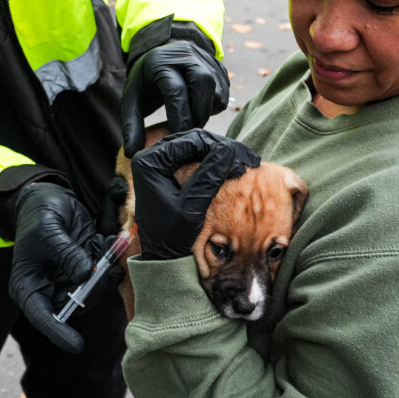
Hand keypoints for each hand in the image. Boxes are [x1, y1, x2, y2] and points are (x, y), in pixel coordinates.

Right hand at [9, 183, 122, 353]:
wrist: (46, 196)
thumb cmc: (37, 215)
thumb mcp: (48, 232)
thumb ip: (67, 254)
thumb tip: (86, 274)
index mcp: (30, 286)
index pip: (42, 317)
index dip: (59, 332)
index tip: (77, 345)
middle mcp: (51, 287)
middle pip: (76, 304)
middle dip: (96, 290)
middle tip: (110, 271)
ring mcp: (71, 277)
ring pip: (95, 290)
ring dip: (108, 273)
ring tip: (111, 248)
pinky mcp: (87, 265)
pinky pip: (104, 271)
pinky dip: (112, 259)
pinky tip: (112, 241)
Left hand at [120, 40, 228, 157]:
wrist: (160, 55)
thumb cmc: (145, 83)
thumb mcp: (132, 100)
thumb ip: (131, 126)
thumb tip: (131, 153)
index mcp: (161, 62)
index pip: (176, 91)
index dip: (179, 118)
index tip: (177, 138)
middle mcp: (186, 55)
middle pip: (203, 83)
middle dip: (198, 114)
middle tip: (189, 133)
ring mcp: (204, 58)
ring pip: (216, 89)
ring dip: (207, 111)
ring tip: (191, 121)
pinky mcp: (218, 65)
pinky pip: (223, 90)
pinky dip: (214, 105)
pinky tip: (199, 109)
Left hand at [130, 130, 260, 259]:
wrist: (163, 257)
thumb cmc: (172, 237)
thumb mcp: (192, 206)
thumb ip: (208, 176)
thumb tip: (228, 148)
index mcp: (149, 162)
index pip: (191, 141)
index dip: (221, 147)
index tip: (245, 160)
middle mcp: (151, 158)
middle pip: (194, 140)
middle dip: (223, 149)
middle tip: (249, 160)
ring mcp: (160, 164)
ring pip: (197, 148)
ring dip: (221, 154)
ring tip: (243, 165)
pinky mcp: (168, 172)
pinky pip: (195, 158)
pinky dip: (214, 162)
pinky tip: (231, 169)